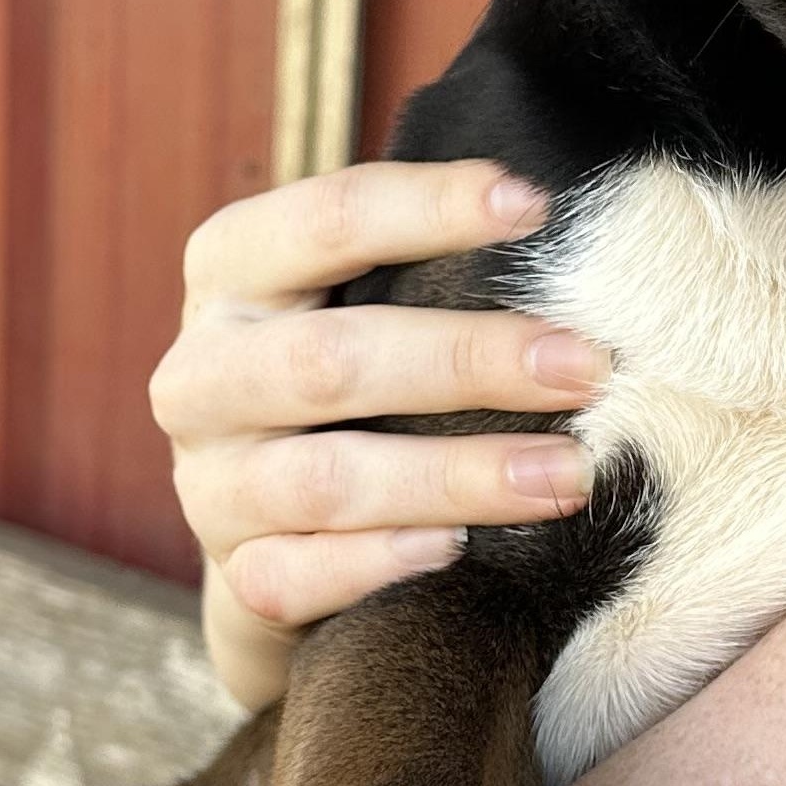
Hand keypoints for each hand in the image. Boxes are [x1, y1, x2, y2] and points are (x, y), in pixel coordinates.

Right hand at [153, 160, 609, 705]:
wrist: (277, 525)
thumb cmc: (350, 380)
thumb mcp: (359, 299)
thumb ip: (427, 266)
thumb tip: (553, 226)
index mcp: (231, 273)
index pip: (324, 224)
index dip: (428, 208)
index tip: (534, 207)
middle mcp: (200, 374)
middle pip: (327, 361)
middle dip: (467, 361)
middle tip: (585, 368)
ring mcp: (211, 483)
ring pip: (325, 481)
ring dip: (457, 477)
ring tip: (565, 476)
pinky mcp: (235, 574)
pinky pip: (297, 577)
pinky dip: (379, 564)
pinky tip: (457, 549)